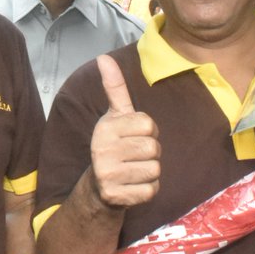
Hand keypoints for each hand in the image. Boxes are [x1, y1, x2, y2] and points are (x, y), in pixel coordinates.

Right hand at [89, 55, 160, 208]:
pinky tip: (133, 185)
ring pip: (155, 169)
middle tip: (135, 155)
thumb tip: (103, 57)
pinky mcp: (118, 196)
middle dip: (150, 152)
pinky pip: (152, 189)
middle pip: (153, 148)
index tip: (134, 135)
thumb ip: (114, 87)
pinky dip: (148, 189)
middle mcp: (103, 150)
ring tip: (133, 170)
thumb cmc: (114, 144)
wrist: (99, 186)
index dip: (148, 131)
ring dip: (150, 171)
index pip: (148, 124)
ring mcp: (109, 175)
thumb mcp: (114, 115)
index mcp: (105, 128)